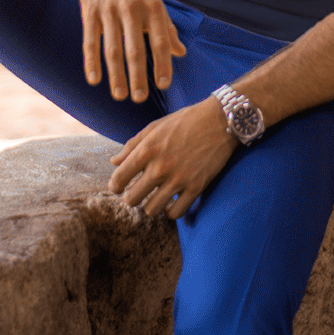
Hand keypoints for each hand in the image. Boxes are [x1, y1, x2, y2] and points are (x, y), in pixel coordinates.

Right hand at [77, 0, 185, 101]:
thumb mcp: (154, 1)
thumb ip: (166, 28)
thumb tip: (180, 53)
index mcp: (152, 5)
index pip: (160, 40)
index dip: (162, 63)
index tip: (164, 85)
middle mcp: (131, 7)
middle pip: (135, 48)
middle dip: (138, 75)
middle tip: (140, 98)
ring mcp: (109, 9)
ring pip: (112, 48)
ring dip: (116, 74)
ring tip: (120, 95)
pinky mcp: (90, 11)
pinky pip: (90, 41)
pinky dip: (91, 62)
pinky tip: (94, 80)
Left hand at [109, 98, 238, 218]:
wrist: (219, 121)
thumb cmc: (184, 121)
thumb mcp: (155, 127)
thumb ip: (132, 145)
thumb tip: (114, 162)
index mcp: (147, 149)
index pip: (118, 179)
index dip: (115, 186)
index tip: (119, 187)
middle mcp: (160, 167)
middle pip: (132, 199)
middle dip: (131, 197)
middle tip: (137, 193)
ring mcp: (178, 179)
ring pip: (152, 210)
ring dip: (150, 206)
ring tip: (154, 198)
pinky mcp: (196, 188)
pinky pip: (176, 213)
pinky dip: (170, 211)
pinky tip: (171, 202)